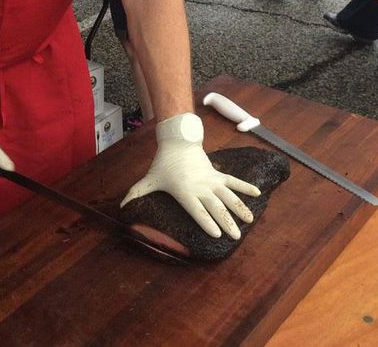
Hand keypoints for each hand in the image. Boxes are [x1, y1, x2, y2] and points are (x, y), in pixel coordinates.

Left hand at [121, 113, 260, 238]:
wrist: (178, 142)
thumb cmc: (162, 163)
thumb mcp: (149, 179)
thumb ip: (136, 194)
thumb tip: (120, 208)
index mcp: (185, 193)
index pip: (198, 211)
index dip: (207, 222)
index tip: (217, 234)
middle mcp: (201, 188)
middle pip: (217, 207)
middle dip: (227, 222)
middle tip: (236, 236)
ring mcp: (211, 181)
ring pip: (228, 197)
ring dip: (240, 208)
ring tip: (249, 221)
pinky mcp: (217, 174)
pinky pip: (234, 181)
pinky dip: (246, 187)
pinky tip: (257, 194)